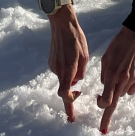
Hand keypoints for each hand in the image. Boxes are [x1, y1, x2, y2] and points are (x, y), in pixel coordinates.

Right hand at [47, 6, 88, 121]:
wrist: (61, 24)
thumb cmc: (76, 38)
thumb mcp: (84, 55)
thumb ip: (80, 72)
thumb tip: (75, 83)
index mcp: (68, 69)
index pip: (65, 93)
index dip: (69, 104)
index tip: (74, 111)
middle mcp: (58, 70)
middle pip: (63, 88)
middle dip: (70, 96)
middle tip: (73, 111)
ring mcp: (53, 65)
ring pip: (63, 78)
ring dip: (70, 77)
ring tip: (77, 60)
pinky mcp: (50, 61)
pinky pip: (60, 70)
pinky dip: (66, 69)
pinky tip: (70, 57)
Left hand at [96, 26, 134, 134]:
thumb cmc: (117, 46)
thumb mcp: (105, 59)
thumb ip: (105, 75)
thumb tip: (105, 87)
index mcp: (112, 75)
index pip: (107, 101)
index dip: (101, 109)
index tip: (99, 109)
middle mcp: (123, 80)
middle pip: (114, 102)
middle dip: (107, 113)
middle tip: (102, 126)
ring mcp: (134, 80)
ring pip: (123, 93)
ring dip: (117, 89)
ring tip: (118, 73)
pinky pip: (131, 88)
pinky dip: (127, 84)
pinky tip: (127, 72)